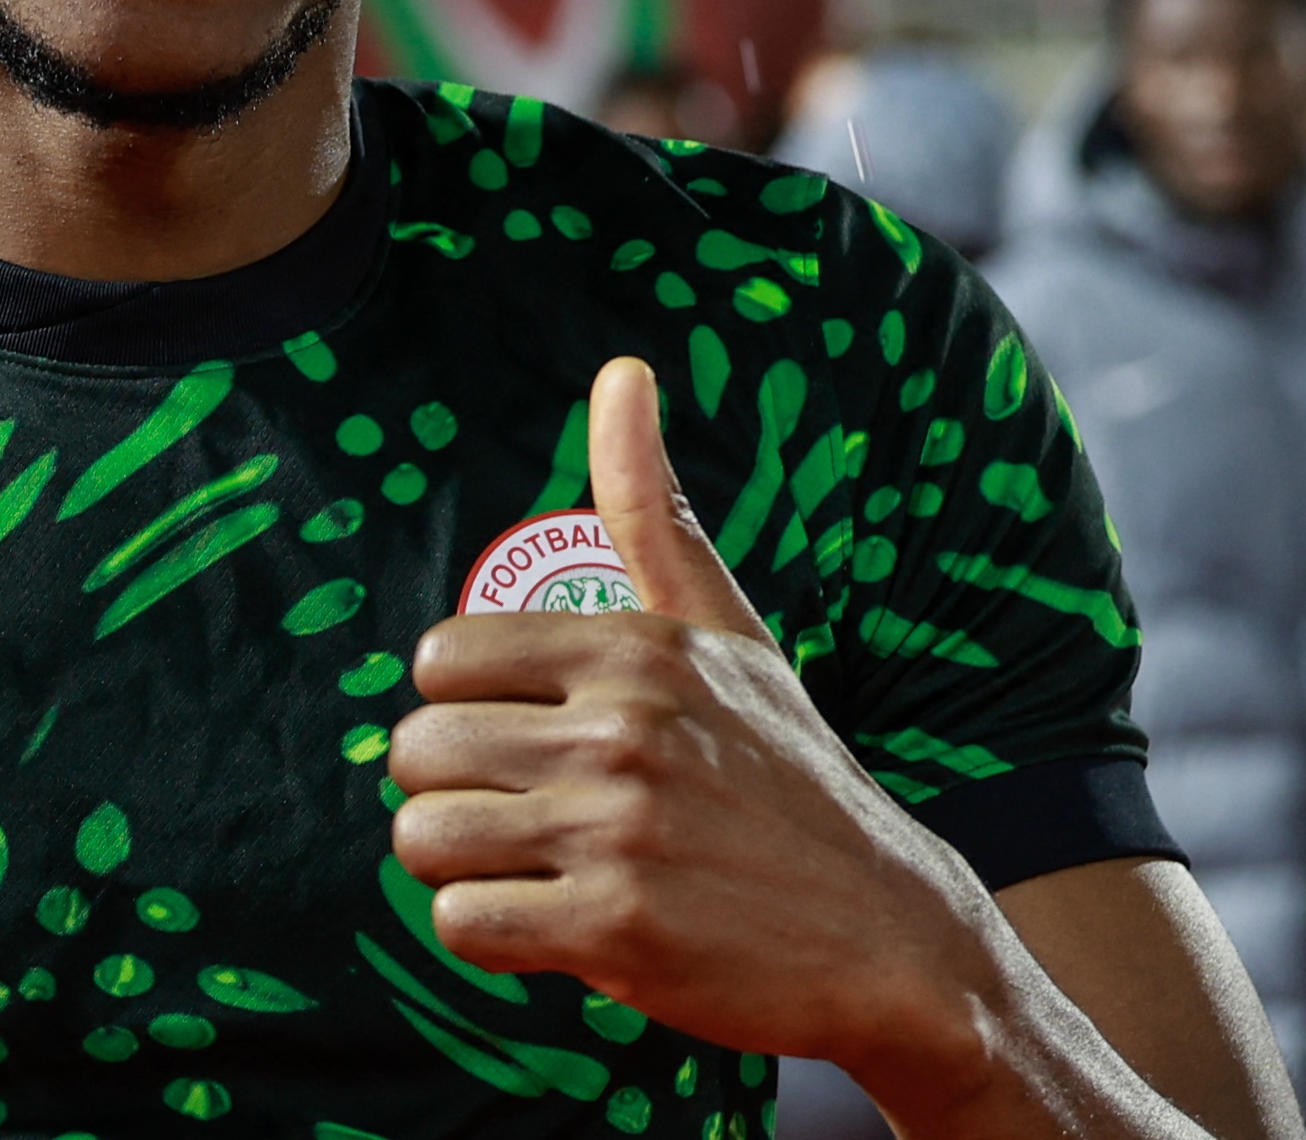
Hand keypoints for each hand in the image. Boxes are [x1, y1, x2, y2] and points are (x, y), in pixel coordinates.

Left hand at [388, 358, 1006, 1074]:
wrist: (888, 934)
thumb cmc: (789, 776)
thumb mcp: (728, 631)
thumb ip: (651, 509)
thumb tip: (620, 371)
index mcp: (636, 648)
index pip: (439, 659)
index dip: (463, 708)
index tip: (520, 736)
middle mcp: (622, 729)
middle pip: (417, 750)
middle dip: (450, 790)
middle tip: (520, 814)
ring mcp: (616, 832)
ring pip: (423, 838)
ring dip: (462, 865)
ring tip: (532, 867)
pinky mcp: (613, 931)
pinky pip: (462, 923)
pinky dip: (490, 934)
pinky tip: (553, 925)